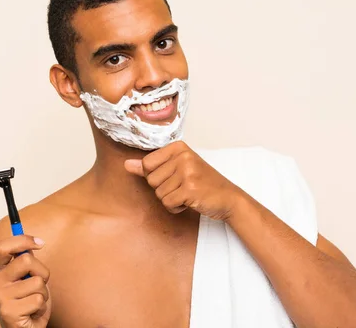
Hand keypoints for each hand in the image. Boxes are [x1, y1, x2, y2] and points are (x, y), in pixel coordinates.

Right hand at [0, 235, 51, 327]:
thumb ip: (25, 260)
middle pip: (26, 260)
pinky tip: (32, 311)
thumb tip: (33, 242)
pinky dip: (41, 306)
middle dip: (42, 270)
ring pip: (37, 282)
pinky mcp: (9, 313)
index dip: (23, 240)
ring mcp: (0, 298)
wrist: (23, 327)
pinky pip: (38, 299)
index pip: (3, 247)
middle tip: (38, 282)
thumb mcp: (26, 276)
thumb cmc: (26, 300)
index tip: (40, 243)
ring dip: (43, 292)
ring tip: (34, 300)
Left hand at [124, 141, 244, 220]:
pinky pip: (167, 203)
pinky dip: (176, 208)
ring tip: (188, 194)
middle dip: (164, 189)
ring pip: (159, 193)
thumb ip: (151, 167)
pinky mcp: (190, 189)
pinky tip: (190, 202)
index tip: (175, 176)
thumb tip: (127, 165)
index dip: (157, 177)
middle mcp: (183, 156)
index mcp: (178, 147)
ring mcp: (187, 172)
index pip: (146, 164)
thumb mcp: (177, 170)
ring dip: (171, 200)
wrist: (228, 198)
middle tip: (184, 187)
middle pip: (151, 180)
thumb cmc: (202, 183)